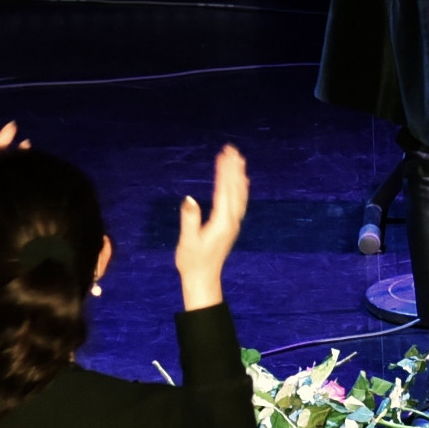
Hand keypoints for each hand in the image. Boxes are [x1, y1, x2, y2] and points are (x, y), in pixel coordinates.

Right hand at [174, 145, 248, 309]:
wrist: (203, 278)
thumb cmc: (192, 260)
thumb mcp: (188, 240)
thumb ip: (190, 219)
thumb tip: (189, 199)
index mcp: (221, 222)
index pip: (225, 191)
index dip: (224, 171)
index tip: (223, 155)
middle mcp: (231, 221)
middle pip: (235, 190)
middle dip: (234, 169)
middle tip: (232, 149)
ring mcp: (233, 224)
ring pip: (240, 195)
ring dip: (239, 176)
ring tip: (239, 159)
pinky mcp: (231, 226)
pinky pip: (239, 202)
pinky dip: (241, 188)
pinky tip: (241, 182)